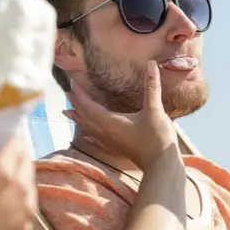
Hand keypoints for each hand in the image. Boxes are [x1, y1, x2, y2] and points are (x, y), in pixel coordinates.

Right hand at [0, 139, 36, 229]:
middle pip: (18, 193)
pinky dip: (26, 207)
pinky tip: (18, 194)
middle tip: (19, 146)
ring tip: (20, 165)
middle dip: (23, 164)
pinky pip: (21, 228)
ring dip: (28, 184)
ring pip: (26, 211)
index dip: (11, 153)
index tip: (13, 136)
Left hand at [63, 60, 177, 169]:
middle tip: (68, 92)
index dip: (79, 94)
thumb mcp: (155, 110)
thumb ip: (151, 86)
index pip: (88, 106)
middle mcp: (106, 132)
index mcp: (110, 122)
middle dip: (76, 103)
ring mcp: (110, 142)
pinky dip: (89, 133)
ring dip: (78, 118)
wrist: (161, 165)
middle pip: (85, 116)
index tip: (71, 83)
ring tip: (67, 112)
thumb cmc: (157, 138)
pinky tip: (86, 136)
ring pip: (88, 128)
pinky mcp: (116, 148)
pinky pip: (97, 139)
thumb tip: (151, 64)